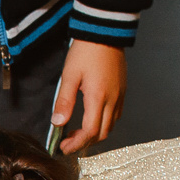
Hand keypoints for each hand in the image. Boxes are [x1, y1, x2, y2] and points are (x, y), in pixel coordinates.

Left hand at [53, 40, 125, 154]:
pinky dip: (103, 123)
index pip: (90, 131)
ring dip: (94, 134)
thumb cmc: (86, 51)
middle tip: (68, 142)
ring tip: (77, 132)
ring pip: (110, 126)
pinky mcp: (122, 91)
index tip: (63, 147)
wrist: (104, 32)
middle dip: (85, 143)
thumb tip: (57, 123)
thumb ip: (64, 101)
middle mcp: (113, 100)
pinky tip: (91, 119)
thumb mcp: (69, 75)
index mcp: (98, 97)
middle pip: (102, 133)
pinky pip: (116, 115)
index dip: (77, 144)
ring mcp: (120, 96)